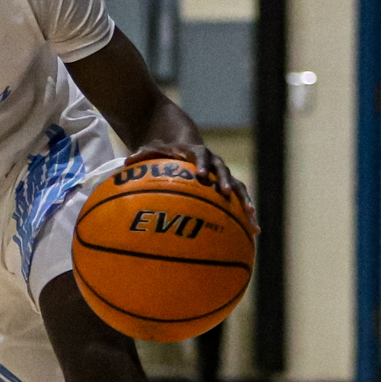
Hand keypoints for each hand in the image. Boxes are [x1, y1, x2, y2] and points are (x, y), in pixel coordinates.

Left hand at [127, 143, 256, 228]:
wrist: (187, 148)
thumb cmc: (168, 152)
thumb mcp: (155, 150)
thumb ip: (144, 154)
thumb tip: (127, 161)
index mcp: (198, 153)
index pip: (201, 155)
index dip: (201, 164)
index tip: (200, 175)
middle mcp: (214, 163)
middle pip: (223, 170)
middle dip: (224, 182)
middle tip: (225, 193)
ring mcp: (223, 177)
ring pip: (237, 187)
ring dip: (244, 201)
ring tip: (251, 217)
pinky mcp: (227, 189)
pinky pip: (239, 202)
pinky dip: (246, 216)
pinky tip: (254, 233)